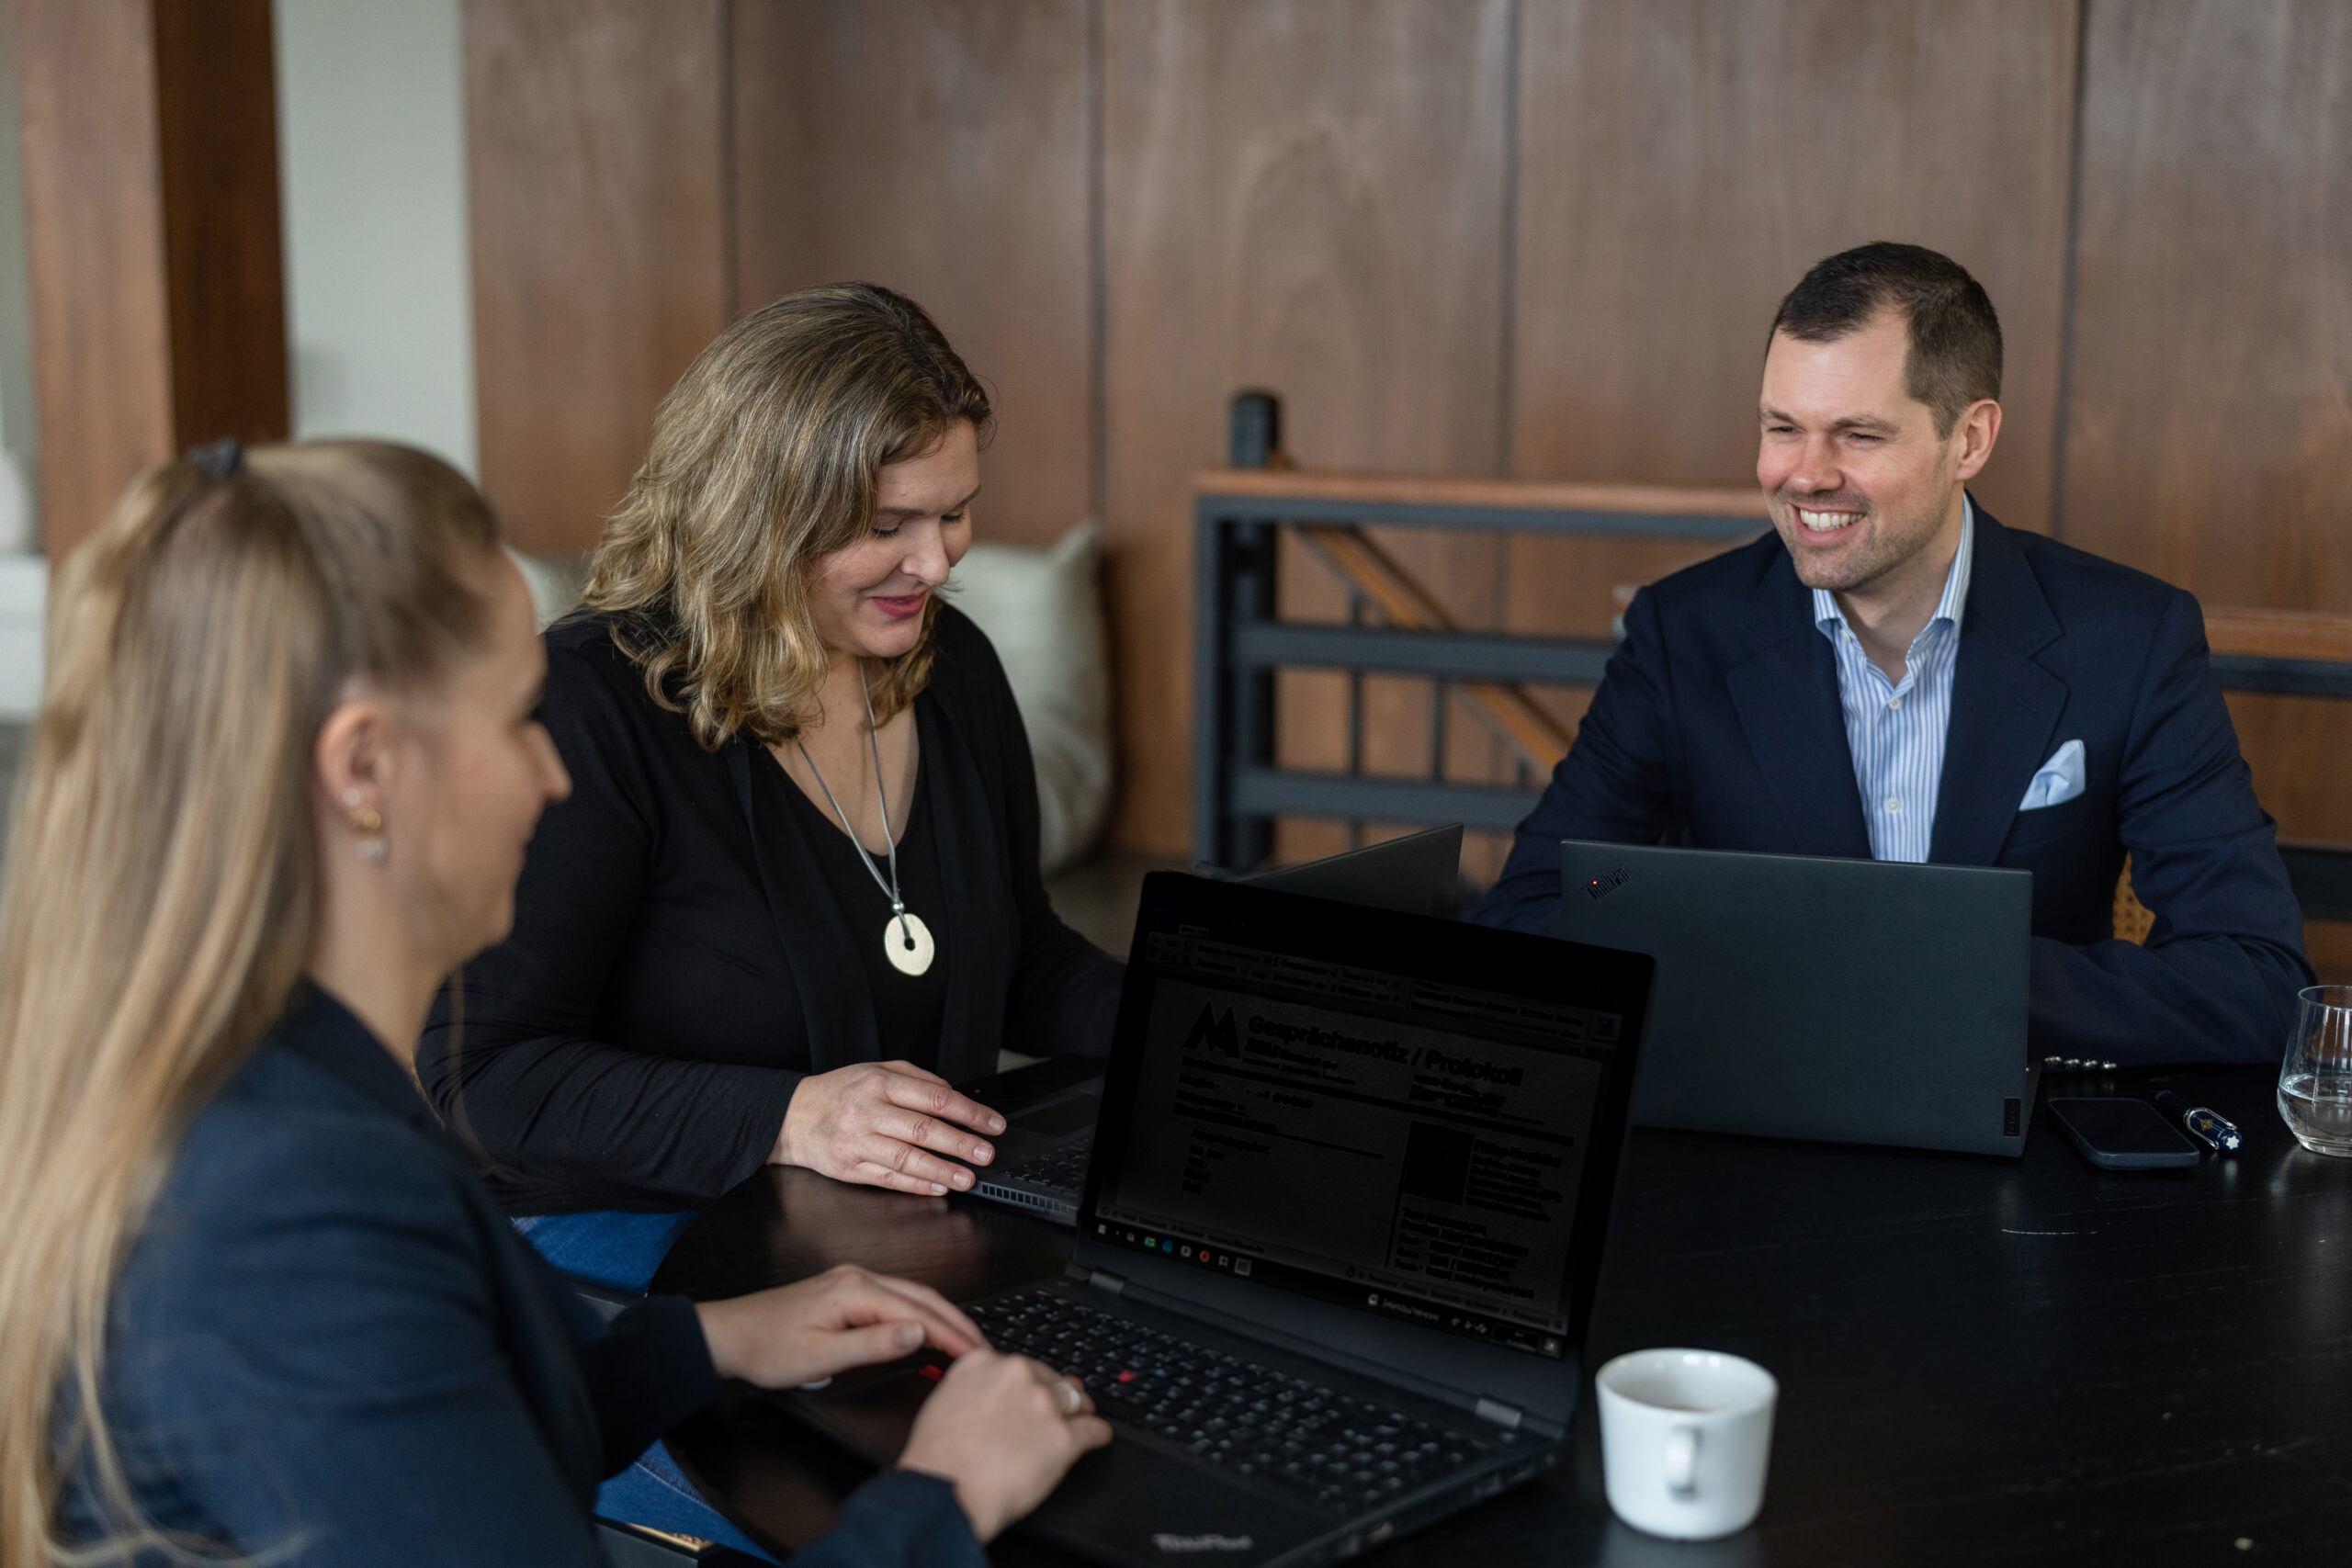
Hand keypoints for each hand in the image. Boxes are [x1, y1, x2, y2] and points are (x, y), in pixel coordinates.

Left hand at [693, 1263, 986, 1388]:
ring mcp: (852, 1280)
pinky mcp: (845, 1291)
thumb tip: (919, 1332)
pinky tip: (927, 1329)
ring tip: (963, 1342)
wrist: (729, 1335)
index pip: (919, 1311)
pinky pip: (895, 1297)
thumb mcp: (822, 1356)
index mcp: (855, 1290)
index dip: (952, 1334)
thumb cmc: (766, 1348)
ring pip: (912, 1294)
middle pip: (923, 1295)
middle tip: (981, 1349)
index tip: (976, 1354)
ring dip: (941, 1316)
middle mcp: (858, 1276)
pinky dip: (920, 1313)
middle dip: (956, 1322)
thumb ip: (875, 1344)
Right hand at [774, 1060, 1006, 1194]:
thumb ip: (917, 1080)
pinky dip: (916, 1185)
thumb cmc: (841, 1092)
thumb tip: (954, 1096)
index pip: (935, 1098)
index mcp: (879, 1082)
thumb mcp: (877, 1070)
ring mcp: (857, 1142)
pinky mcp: (850, 1168)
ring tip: (967, 1177)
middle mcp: (868, 1111)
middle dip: (961, 1144)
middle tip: (987, 1153)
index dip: (970, 1113)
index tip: (993, 1124)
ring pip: (906, 1159)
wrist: (794, 1116)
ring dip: (942, 1170)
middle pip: (923, 1130)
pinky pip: (888, 1179)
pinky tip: (938, 1187)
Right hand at [899, 1350, 1111, 1541]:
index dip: (1027, 1383)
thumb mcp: (941, 1402)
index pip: (1019, 1365)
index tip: (1031, 1391)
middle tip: (1052, 1412)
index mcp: (983, 1363)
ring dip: (1079, 1411)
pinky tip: (1098, 1437)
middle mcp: (1016, 1376)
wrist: (944, 1493)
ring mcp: (1042, 1405)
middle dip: (1053, 1396)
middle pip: (1050, 1378)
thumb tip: (987, 1394)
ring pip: (1076, 1400)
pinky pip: (1094, 1430)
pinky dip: (1098, 1434)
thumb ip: (969, 1387)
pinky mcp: (1063, 1437)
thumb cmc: (937, 1459)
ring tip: (1081, 1420)